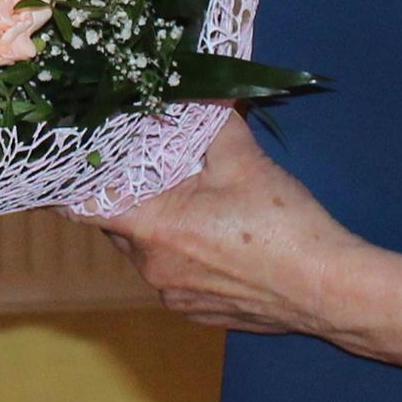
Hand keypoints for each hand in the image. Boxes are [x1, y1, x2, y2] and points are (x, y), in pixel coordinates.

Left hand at [88, 116, 359, 333]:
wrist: (329, 289)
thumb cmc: (284, 227)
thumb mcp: (244, 161)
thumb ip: (212, 121)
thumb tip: (199, 89)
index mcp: (153, 230)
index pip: (82, 207)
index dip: (72, 183)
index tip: (74, 163)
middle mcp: (153, 269)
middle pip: (118, 224)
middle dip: (130, 195)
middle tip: (150, 168)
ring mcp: (175, 296)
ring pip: (147, 251)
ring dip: (159, 225)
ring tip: (192, 200)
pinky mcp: (197, 312)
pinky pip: (173, 276)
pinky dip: (182, 254)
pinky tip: (216, 238)